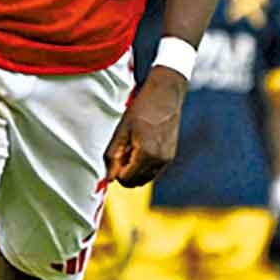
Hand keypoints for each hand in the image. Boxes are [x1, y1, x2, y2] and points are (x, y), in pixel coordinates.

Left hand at [103, 66, 187, 186]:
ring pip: (145, 178)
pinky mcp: (170, 156)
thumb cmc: (141, 110)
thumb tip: (108, 178)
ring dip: (135, 170)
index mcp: (146, 155)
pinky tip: (140, 147)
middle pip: (136, 182)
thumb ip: (113, 156)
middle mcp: (159, 161)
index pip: (126, 179)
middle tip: (121, 152)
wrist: (165, 96)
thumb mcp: (122, 130)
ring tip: (131, 148)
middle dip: (125, 173)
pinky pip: (153, 171)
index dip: (116, 172)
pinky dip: (144, 166)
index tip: (115, 157)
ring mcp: (166, 160)